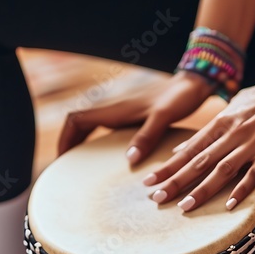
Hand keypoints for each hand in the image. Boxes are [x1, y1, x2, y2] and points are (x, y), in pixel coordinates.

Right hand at [58, 71, 214, 163]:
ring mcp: (123, 115)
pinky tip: (109, 161)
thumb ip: (147, 137)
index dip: (64, 138)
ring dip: (81, 144)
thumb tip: (129, 160)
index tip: (61, 159)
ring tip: (81, 168)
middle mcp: (115, 111)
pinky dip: (98, 143)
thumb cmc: (179, 98)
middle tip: (67, 169)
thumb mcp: (163, 117)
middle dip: (69, 145)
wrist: (193, 84)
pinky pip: (106, 131)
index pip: (76, 120)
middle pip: (79, 125)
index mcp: (116, 110)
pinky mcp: (133, 118)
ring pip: (91, 128)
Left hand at [142, 70, 254, 211]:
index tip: (150, 180)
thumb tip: (183, 147)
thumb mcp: (233, 107)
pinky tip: (228, 205)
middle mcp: (231, 134)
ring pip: (221, 170)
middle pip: (198, 161)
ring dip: (201, 190)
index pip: (188, 148)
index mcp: (221, 122)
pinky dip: (241, 190)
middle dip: (175, 181)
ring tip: (183, 206)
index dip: (168, 165)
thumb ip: (209, 129)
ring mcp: (251, 144)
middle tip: (156, 198)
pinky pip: (254, 175)